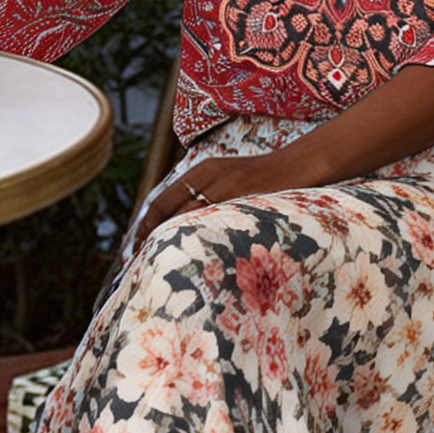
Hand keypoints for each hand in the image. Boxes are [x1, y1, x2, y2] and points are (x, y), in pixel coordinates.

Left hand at [133, 147, 325, 248]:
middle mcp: (210, 176)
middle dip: (148, 240)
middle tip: (134, 265)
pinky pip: (214, 226)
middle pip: (167, 212)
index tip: (130, 249)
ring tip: (156, 269)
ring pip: (187, 221)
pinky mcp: (244, 200)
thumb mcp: (231, 180)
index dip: (142, 226)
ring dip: (169, 245)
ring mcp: (227, 188)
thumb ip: (208, 197)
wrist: (304, 163)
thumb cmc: (269, 179)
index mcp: (202, 170)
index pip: (160, 200)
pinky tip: (190, 263)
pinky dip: (199, 244)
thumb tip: (182, 228)